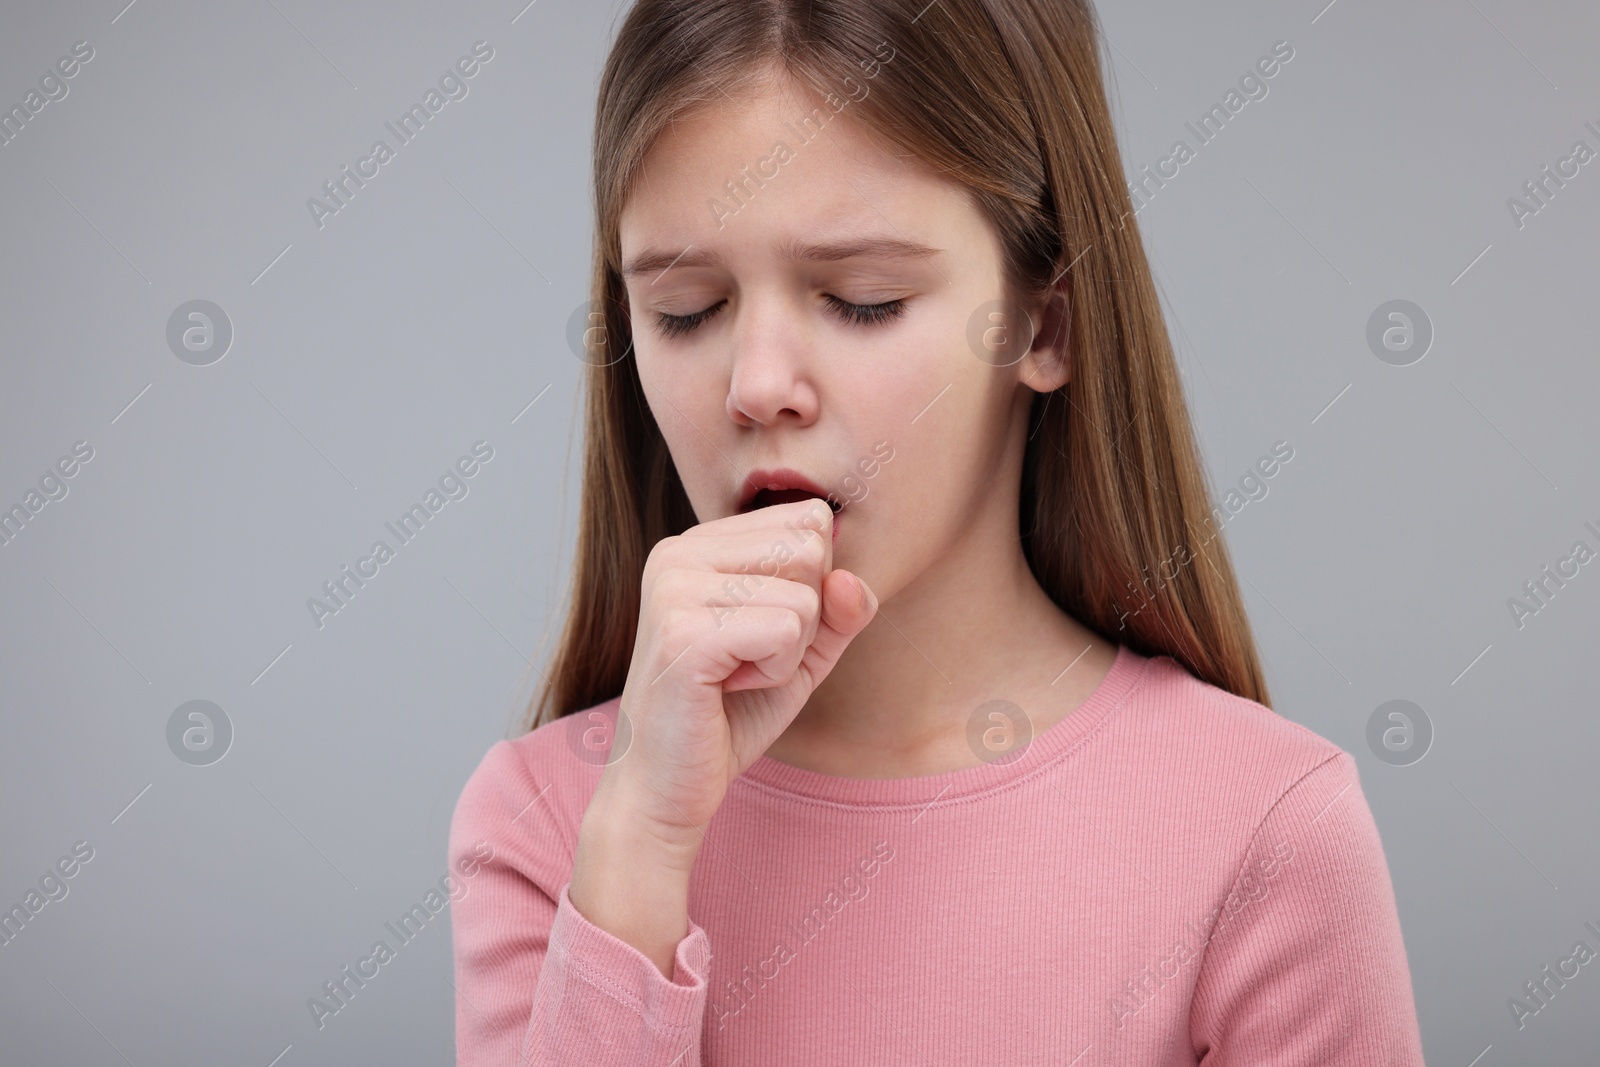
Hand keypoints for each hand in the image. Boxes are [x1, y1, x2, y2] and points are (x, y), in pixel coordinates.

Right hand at [603, 498, 876, 842]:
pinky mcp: (683, 632)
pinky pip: (787, 631)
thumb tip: (849, 580)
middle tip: (748, 660)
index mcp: (698, 543)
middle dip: (804, 620)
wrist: (666, 788)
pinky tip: (728, 688)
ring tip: (735, 676)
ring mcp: (675, 587)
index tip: (758, 633)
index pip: (807, 522)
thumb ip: (840, 609)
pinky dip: (776, 672)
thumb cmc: (729, 715)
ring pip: (804, 596)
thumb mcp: (802, 652)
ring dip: (789, 653)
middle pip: (810, 550)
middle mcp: (679, 552)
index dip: (810, 589)